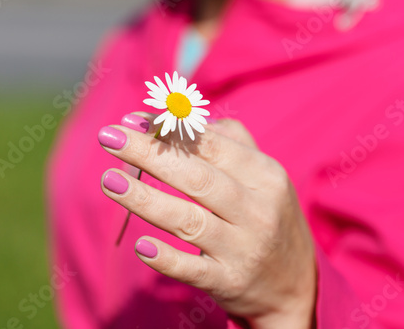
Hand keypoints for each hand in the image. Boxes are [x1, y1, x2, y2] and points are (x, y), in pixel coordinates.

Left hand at [98, 113, 316, 328]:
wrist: (295, 286)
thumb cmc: (269, 218)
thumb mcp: (265, 178)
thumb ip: (232, 143)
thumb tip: (186, 118)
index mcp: (266, 176)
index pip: (212, 146)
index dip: (170, 131)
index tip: (131, 120)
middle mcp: (258, 211)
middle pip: (196, 177)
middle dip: (149, 154)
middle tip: (108, 137)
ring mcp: (244, 249)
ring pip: (188, 221)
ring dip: (144, 200)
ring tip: (109, 180)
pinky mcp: (230, 281)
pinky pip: (192, 270)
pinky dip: (165, 258)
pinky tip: (139, 245)